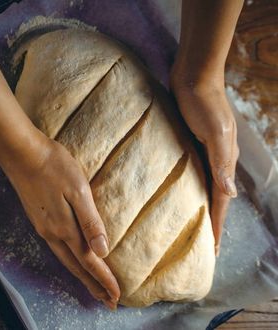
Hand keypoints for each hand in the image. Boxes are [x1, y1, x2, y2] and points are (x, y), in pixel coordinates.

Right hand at [0, 134, 119, 308]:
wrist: (21, 153)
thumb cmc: (54, 166)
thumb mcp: (78, 190)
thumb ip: (90, 221)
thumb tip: (102, 251)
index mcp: (65, 227)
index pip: (89, 261)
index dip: (104, 280)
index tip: (117, 297)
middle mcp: (53, 233)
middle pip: (76, 267)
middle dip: (93, 285)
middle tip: (107, 302)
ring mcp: (43, 227)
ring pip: (65, 260)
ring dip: (81, 276)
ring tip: (93, 288)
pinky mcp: (37, 218)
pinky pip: (57, 249)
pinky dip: (69, 262)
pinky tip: (71, 259)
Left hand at [170, 74, 238, 255]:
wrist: (193, 76)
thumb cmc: (203, 103)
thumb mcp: (214, 132)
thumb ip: (222, 162)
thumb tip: (230, 194)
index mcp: (224, 160)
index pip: (221, 200)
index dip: (216, 224)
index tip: (213, 250)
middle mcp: (216, 159)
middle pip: (213, 196)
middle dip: (210, 220)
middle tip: (202, 244)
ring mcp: (203, 151)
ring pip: (201, 185)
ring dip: (198, 205)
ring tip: (190, 224)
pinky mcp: (188, 142)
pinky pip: (190, 171)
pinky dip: (187, 186)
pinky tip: (179, 192)